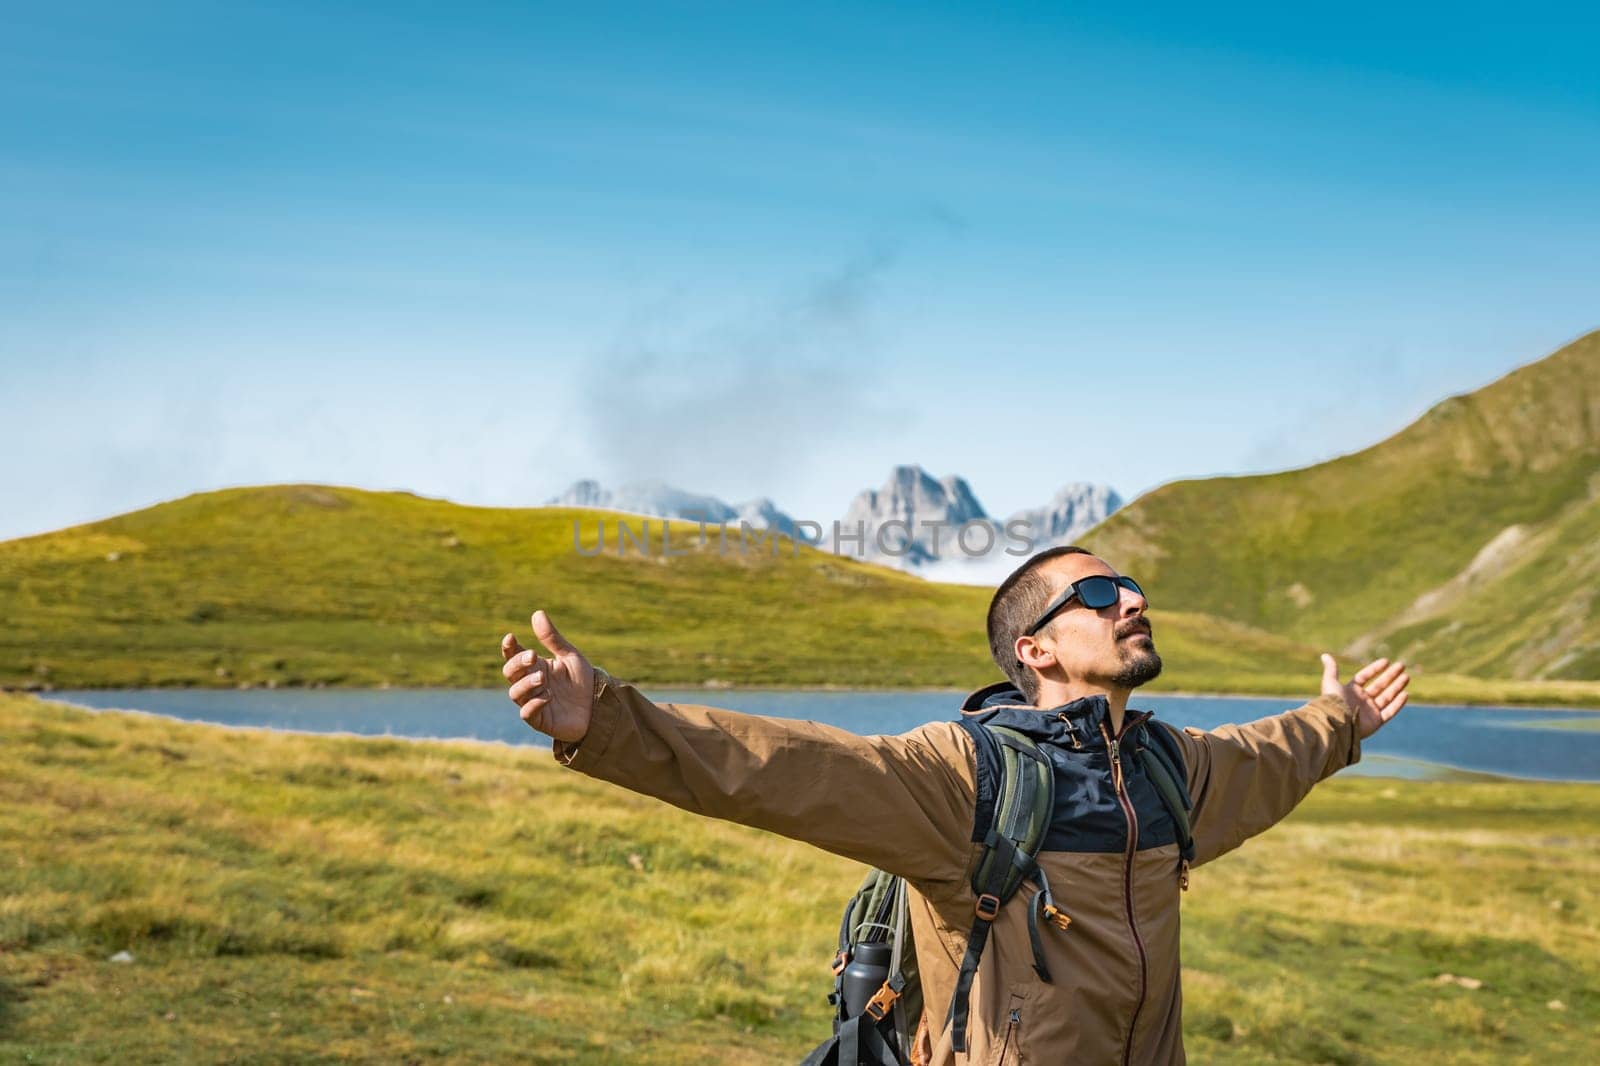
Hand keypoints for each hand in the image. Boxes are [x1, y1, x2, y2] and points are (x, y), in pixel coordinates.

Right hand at [501, 610, 594, 742]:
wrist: (599, 706)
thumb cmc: (582, 681)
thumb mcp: (570, 656)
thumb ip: (552, 639)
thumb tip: (537, 613)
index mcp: (535, 666)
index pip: (513, 656)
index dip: (509, 648)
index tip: (511, 637)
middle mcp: (529, 683)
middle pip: (509, 673)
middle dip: (517, 664)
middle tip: (533, 657)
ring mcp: (532, 701)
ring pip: (515, 693)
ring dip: (526, 684)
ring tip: (543, 679)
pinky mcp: (539, 719)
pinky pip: (526, 713)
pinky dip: (533, 704)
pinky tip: (548, 697)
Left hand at [1320, 654, 1408, 739]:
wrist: (1336, 722)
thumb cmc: (1333, 701)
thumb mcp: (1330, 682)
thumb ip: (1331, 669)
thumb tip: (1325, 655)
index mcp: (1351, 690)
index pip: (1365, 676)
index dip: (1375, 669)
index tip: (1386, 661)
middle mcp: (1361, 700)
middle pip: (1379, 685)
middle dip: (1391, 675)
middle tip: (1402, 665)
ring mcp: (1369, 711)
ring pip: (1387, 696)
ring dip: (1397, 686)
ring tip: (1406, 676)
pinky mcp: (1376, 722)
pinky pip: (1390, 711)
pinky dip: (1398, 704)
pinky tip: (1405, 693)